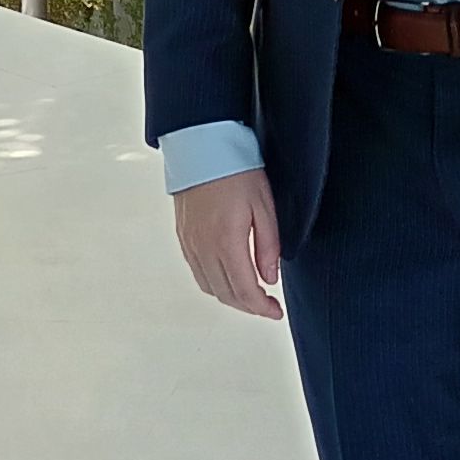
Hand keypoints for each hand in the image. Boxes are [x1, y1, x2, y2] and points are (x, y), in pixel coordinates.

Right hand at [174, 167, 282, 320]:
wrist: (202, 148)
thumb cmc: (235, 170)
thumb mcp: (264, 206)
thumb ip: (268, 246)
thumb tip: (270, 279)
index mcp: (227, 241)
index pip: (244, 290)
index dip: (262, 308)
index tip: (275, 311)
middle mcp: (204, 248)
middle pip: (226, 295)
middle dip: (249, 306)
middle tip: (268, 305)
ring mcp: (191, 244)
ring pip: (210, 288)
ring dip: (231, 297)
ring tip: (251, 294)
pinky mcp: (184, 238)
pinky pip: (198, 273)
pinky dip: (214, 284)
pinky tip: (229, 278)